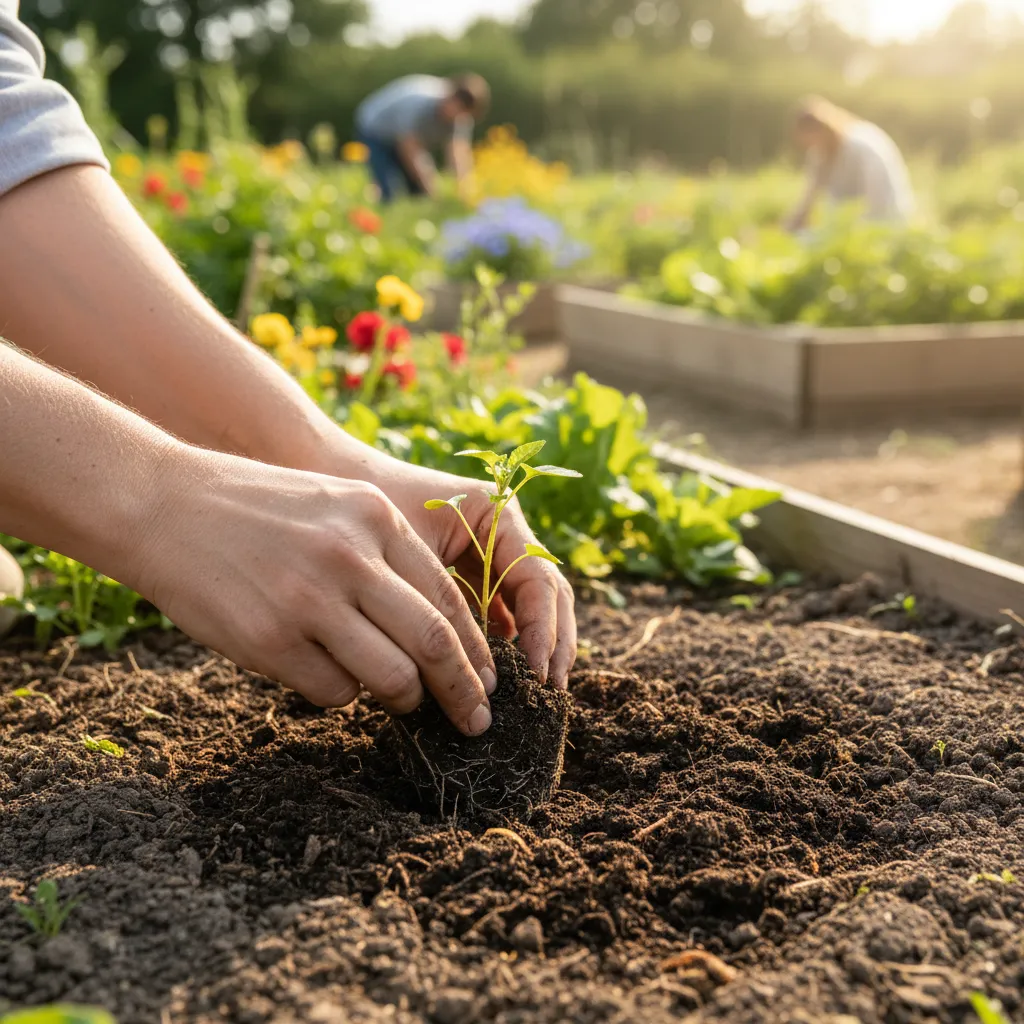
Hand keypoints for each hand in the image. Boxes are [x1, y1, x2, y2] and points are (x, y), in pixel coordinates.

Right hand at [132, 448, 496, 735]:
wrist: (164, 505)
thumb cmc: (257, 509)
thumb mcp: (335, 505)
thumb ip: (386, 555)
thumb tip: (439, 632)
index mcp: (375, 519)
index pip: (448, 599)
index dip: (475, 650)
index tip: (487, 681)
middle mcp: (349, 557)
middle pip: (433, 643)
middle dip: (464, 691)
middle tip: (477, 721)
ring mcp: (308, 601)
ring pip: (391, 677)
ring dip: (405, 699)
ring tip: (403, 701)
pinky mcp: (269, 641)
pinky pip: (333, 691)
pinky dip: (342, 695)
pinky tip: (327, 676)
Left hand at [366, 460, 577, 689]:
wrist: (338, 483)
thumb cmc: (367, 515)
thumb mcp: (405, 560)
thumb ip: (439, 609)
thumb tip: (464, 677)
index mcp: (497, 515)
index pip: (538, 578)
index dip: (542, 628)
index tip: (535, 672)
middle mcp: (504, 533)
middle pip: (549, 593)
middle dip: (553, 643)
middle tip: (549, 691)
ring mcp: (493, 554)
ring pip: (533, 605)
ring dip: (538, 647)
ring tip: (535, 693)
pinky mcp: (475, 574)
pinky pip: (504, 611)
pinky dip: (508, 643)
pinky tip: (502, 677)